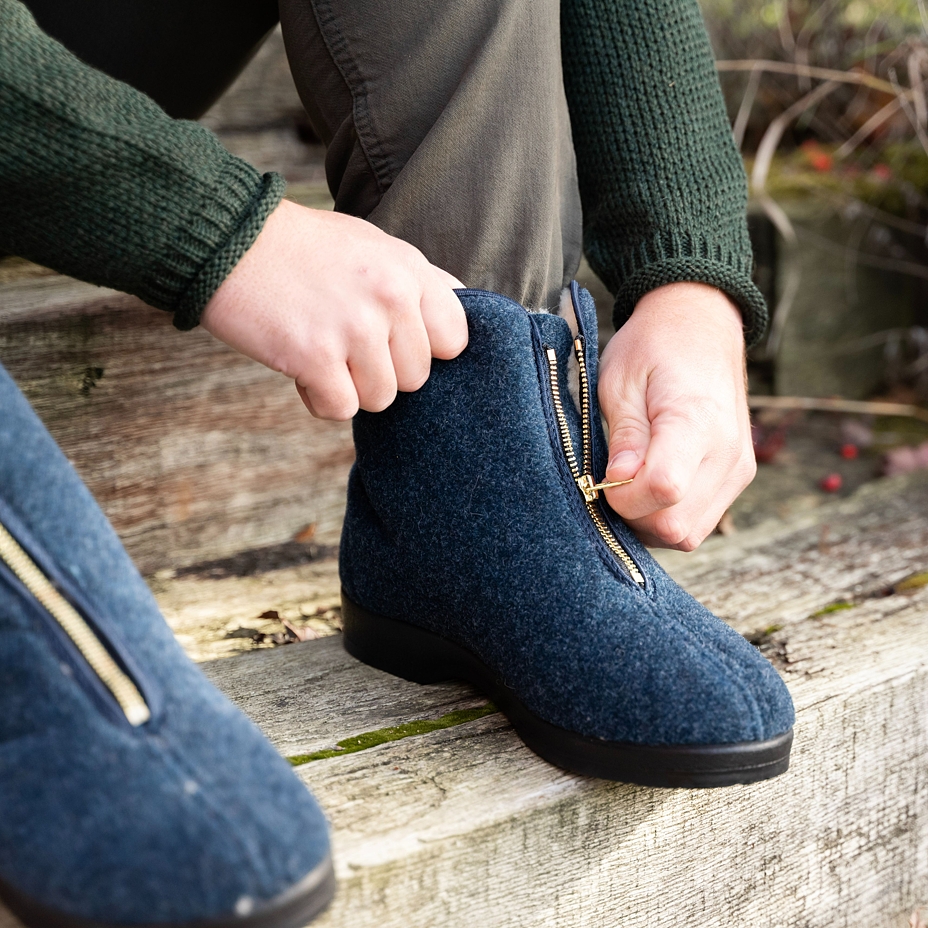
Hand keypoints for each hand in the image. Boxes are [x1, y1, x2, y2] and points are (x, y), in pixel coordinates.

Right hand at [201, 199, 467, 418]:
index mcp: (409, 270)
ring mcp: (354, 327)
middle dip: (382, 372)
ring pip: (381, 399)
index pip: (455, 340)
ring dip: (349, 386)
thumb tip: (463, 313)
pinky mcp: (315, 356)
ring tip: (320, 350)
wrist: (226, 237)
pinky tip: (301, 368)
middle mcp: (391, 297)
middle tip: (343, 342)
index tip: (393, 343)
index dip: (426, 352)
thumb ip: (419, 282)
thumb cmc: (302, 248)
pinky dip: (318, 398)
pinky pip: (340, 409)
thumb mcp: (373, 247)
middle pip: (416, 378)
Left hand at [597, 282, 754, 550]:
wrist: (702, 323)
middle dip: (633, 515)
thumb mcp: (621, 380)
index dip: (623, 496)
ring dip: (649, 521)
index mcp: (695, 420)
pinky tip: (649, 487)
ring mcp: (738, 468)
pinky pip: (699, 522)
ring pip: (688, 534)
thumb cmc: (653, 346)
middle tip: (612, 480)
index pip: (663, 489)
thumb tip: (616, 481)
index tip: (605, 474)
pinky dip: (668, 516)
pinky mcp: (738, 477)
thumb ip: (623, 434)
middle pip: (675, 524)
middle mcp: (727, 452)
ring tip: (630, 482)